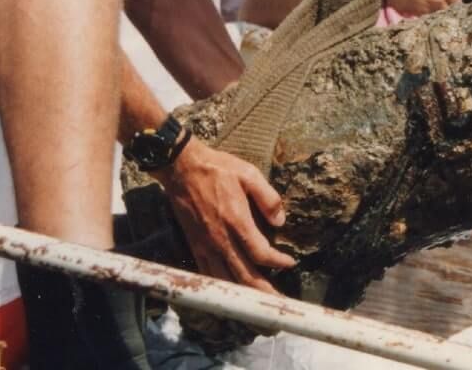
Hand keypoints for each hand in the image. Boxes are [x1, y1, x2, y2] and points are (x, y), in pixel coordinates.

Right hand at [152, 139, 295, 293]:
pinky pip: (209, 273)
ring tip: (258, 302)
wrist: (181, 168)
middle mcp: (220, 239)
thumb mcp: (249, 174)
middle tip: (279, 301)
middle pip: (245, 275)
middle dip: (264, 291)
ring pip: (226, 279)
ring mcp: (205, 245)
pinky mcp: (195, 246)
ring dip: (244, 293)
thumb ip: (268, 198)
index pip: (261, 253)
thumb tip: (281, 221)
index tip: (290, 263)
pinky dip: (222, 285)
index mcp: (236, 221)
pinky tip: (232, 291)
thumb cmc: (217, 169)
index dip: (278, 262)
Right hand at [384, 0, 471, 14]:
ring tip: (440, 11)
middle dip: (457, 4)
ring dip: (445, 11)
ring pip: (447, 11)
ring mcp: (434, 2)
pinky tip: (426, 14)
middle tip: (455, 6)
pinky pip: (433, 17)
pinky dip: (432, 16)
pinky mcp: (425, 12)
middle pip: (458, 1)